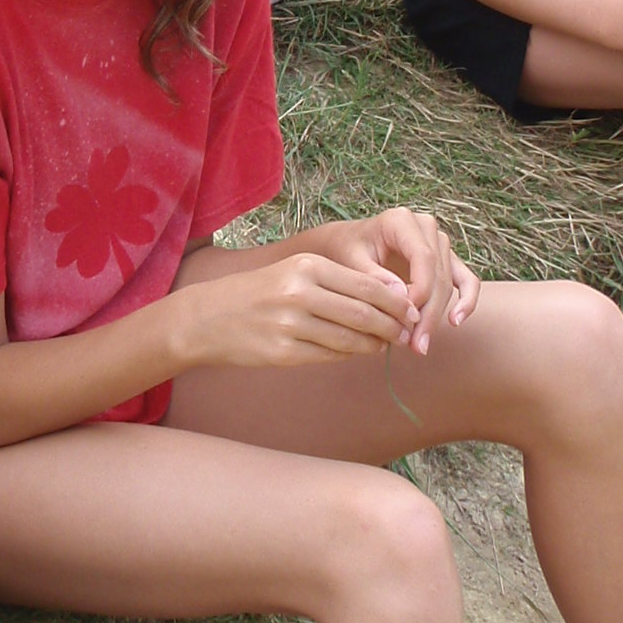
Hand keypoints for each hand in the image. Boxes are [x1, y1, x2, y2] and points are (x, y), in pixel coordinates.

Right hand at [181, 251, 416, 372]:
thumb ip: (337, 284)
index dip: (396, 302)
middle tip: (406, 333)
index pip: (366, 285)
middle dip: (392, 326)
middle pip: (363, 314)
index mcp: (307, 266)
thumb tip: (388, 301)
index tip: (413, 311)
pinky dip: (349, 355)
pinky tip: (356, 352)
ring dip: (374, 345)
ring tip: (385, 344)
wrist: (209, 318)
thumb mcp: (294, 273)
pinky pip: (330, 356)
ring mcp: (290, 324)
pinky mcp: (284, 352)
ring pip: (350, 339)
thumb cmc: (260, 293)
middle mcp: (300, 293)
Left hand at [317, 209, 479, 350]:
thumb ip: (373, 276)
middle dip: (428, 313)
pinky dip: (466, 301)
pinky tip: (456, 321)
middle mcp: (425, 227)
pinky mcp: (446, 259)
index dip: (421, 290)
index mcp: (401, 220)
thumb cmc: (344, 251)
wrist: (343, 246)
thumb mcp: (350, 262)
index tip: (406, 320)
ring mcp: (438, 242)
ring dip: (437, 316)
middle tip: (415, 346)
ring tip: (420, 344)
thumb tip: (402, 296)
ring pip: (449, 283)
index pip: (423, 257)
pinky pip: (466, 280)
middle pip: (438, 274)